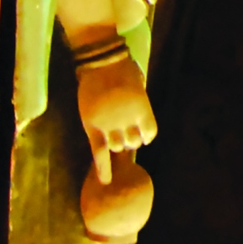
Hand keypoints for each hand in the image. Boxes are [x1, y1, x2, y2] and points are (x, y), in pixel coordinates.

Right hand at [76, 56, 156, 183]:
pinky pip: (99, 152)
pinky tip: (105, 181)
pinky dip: (103, 168)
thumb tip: (138, 117)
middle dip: (130, 139)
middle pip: (133, 142)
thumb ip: (140, 103)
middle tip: (123, 131)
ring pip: (117, 147)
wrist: (100, 62)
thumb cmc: (123, 69)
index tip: (141, 134)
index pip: (150, 133)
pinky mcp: (92, 127)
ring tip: (112, 137)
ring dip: (117, 145)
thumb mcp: (140, 86)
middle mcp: (128, 120)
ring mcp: (109, 125)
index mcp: (143, 110)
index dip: (145, 135)